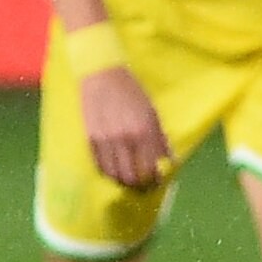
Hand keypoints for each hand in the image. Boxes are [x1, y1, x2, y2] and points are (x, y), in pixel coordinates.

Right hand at [77, 66, 170, 189]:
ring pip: (114, 175)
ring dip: (122, 181)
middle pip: (132, 176)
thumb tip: (170, 160)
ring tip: (128, 180)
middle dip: (139, 186)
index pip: (151, 168)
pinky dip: (108, 173)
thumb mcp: (152, 112)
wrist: (101, 75)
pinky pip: (100, 165)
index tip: (157, 182)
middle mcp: (125, 138)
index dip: (155, 180)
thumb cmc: (131, 91)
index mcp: (144, 130)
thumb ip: (161, 138)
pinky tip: (114, 170)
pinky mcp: (91, 139)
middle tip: (142, 186)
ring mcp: (106, 140)